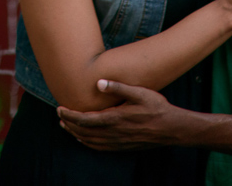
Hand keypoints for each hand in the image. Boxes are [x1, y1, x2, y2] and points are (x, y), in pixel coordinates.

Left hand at [58, 80, 183, 150]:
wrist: (171, 128)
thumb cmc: (156, 107)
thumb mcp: (139, 92)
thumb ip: (118, 87)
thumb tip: (98, 83)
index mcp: (114, 118)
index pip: (84, 119)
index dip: (70, 115)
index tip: (59, 109)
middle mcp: (113, 132)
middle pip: (83, 131)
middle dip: (69, 124)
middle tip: (60, 116)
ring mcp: (117, 141)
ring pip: (90, 141)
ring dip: (76, 134)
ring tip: (66, 126)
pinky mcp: (122, 146)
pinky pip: (99, 147)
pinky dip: (88, 143)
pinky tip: (84, 139)